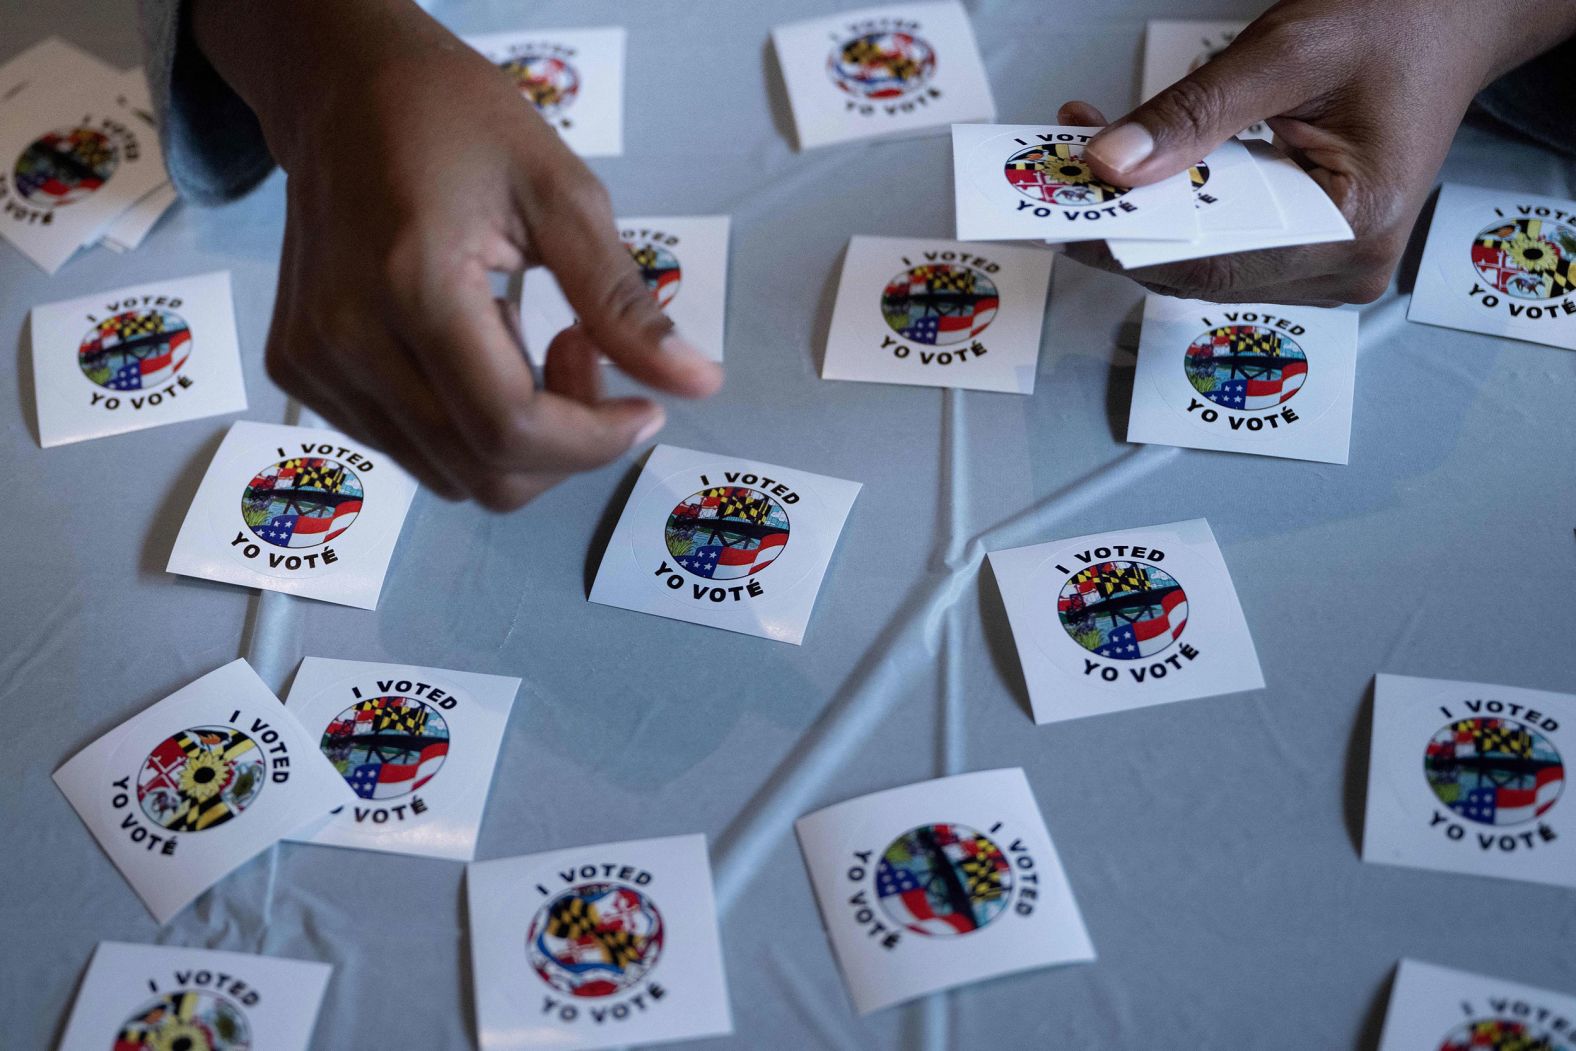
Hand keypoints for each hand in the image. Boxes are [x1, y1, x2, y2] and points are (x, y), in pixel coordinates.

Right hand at [193, 0, 721, 508]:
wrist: (341, 88)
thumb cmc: (456, 122)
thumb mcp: (561, 195)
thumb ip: (623, 304)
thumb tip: (700, 384)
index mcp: (412, 284)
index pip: (510, 429)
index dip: (594, 442)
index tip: (646, 408)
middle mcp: (346, 340)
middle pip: (484, 474)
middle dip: (564, 444)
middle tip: (588, 356)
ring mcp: (315, 363)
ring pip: (451, 476)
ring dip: (521, 439)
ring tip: (536, 343)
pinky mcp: (303, 370)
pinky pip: (412, 448)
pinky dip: (470, 425)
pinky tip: (485, 345)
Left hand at [1058, 0, 1575, 305]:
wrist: (1454, 16)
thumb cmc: (1398, 23)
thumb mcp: (1288, 51)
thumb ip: (1196, 111)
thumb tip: (1113, 163)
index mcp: (1354, 229)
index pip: (1213, 262)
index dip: (1128, 241)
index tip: (1062, 211)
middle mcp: (1344, 266)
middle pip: (1200, 269)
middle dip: (1124, 223)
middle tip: (1059, 173)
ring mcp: (1327, 264)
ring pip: (1202, 260)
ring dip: (1141, 213)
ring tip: (1088, 156)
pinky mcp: (1307, 247)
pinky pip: (1221, 241)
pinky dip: (1173, 205)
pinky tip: (1138, 163)